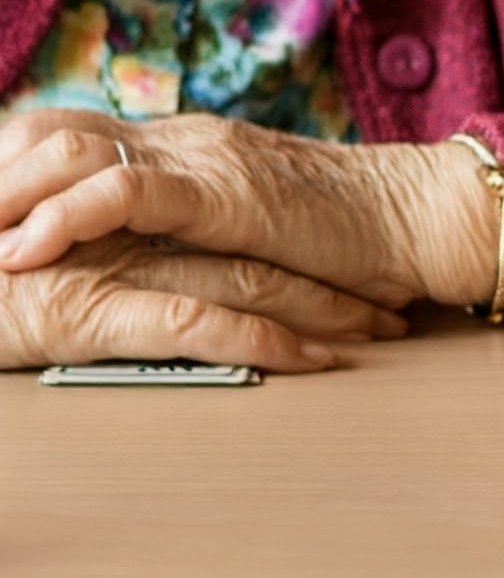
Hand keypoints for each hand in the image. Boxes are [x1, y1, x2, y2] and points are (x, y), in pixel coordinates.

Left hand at [0, 109, 503, 310]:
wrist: (421, 217)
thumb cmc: (352, 239)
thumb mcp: (255, 222)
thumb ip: (200, 222)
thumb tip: (138, 256)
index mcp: (185, 142)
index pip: (66, 130)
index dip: (4, 164)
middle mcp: (181, 137)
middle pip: (47, 128)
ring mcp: (201, 157)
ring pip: (68, 147)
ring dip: (6, 195)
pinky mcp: (222, 190)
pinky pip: (121, 190)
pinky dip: (61, 217)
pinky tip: (26, 254)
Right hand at [0, 229, 404, 371]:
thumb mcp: (35, 254)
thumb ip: (92, 246)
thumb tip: (151, 261)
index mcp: (119, 215)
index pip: (228, 225)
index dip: (295, 246)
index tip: (354, 269)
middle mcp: (126, 233)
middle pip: (254, 247)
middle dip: (332, 277)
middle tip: (394, 301)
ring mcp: (111, 269)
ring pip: (244, 280)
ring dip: (320, 309)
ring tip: (379, 330)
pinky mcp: (90, 311)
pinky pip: (196, 323)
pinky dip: (264, 341)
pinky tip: (314, 361)